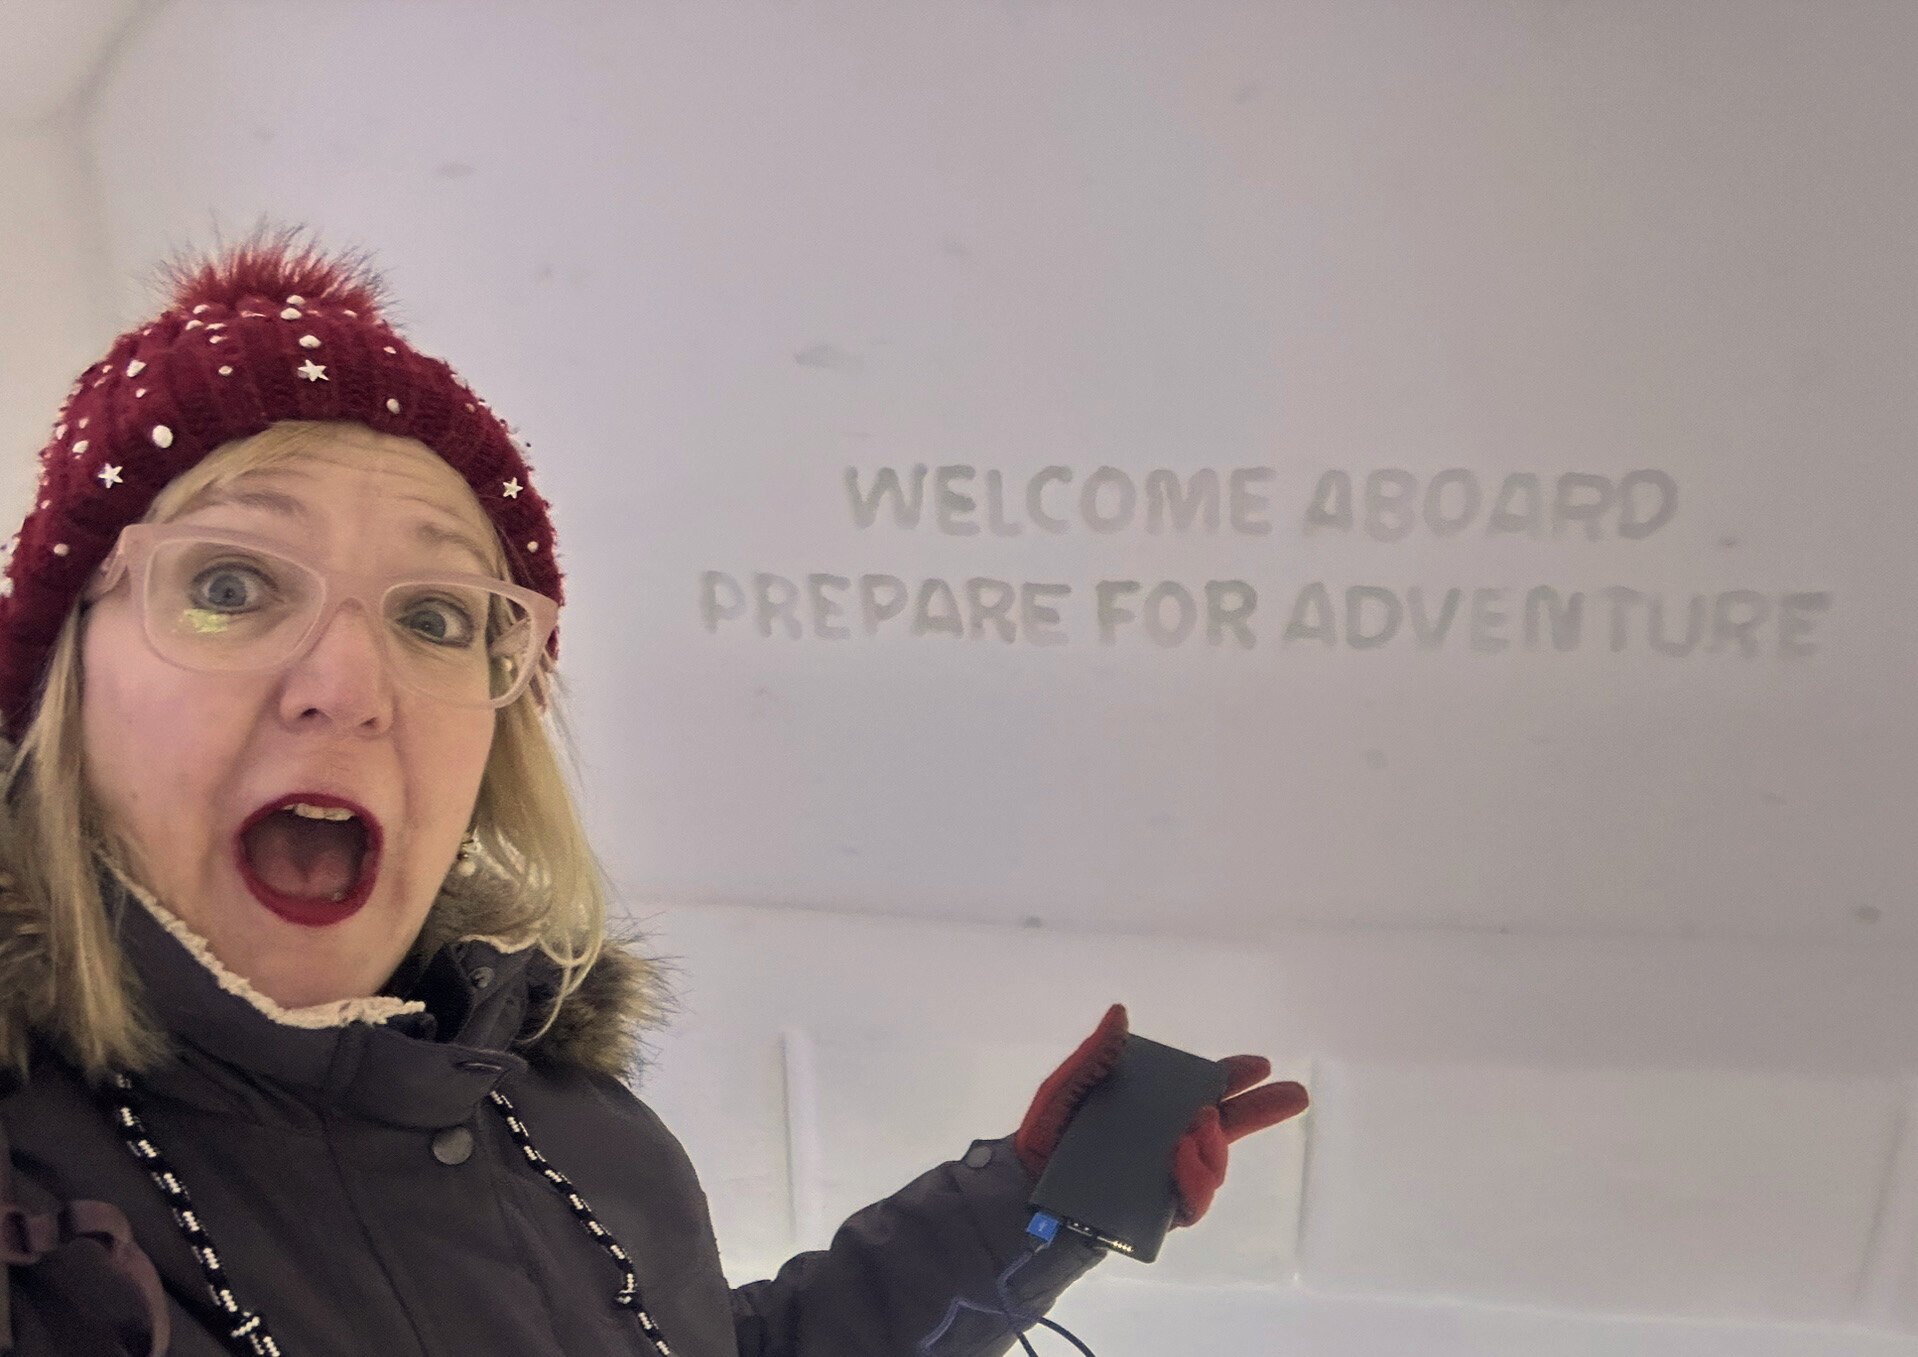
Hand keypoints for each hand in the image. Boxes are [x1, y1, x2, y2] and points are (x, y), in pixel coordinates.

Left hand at [1013, 1005, 1309, 1228]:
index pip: (1204, 1090)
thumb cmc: (1048, 1132)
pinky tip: (1184, 1156)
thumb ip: (1097, 1054)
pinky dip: (1196, 1179)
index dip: (1234, 1077)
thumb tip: (1120, 1013)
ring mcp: (1166, 1177)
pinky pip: (1192, 1201)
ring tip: (1200, 1124)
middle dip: (1262, 1110)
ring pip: (1213, 1163)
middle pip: (1226, 1126)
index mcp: (1152, 1107)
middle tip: (1295, 1094)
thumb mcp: (1068, 1085)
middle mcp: (1167, 1141)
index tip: (1260, 1065)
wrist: (1025, 1186)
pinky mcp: (1158, 1212)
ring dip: (1216, 1144)